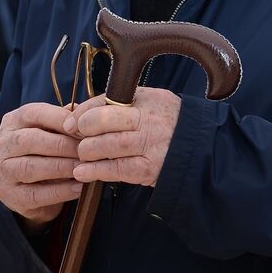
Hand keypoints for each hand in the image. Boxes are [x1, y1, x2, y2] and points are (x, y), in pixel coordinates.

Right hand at [0, 102, 82, 230]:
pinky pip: (36, 194)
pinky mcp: (10, 196)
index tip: (83, 127)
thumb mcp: (48, 132)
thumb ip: (63, 120)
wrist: (22, 189)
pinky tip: (79, 187)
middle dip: (63, 145)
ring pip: (31, 167)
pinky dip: (60, 191)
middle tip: (87, 151)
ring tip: (84, 168)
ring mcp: (3, 171)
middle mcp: (2, 145)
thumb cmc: (41, 153)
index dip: (59, 119)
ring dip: (62, 167)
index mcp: (13, 122)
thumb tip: (83, 113)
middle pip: (30, 140)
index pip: (33, 113)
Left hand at [64, 89, 181, 186]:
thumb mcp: (151, 105)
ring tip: (81, 155)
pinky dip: (96, 171)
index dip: (84, 111)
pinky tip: (83, 172)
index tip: (70, 121)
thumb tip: (81, 113)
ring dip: (88, 151)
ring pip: (109, 145)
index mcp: (148, 99)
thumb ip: (121, 106)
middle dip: (84, 128)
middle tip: (74, 137)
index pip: (107, 99)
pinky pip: (117, 169)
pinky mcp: (150, 168)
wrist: (201, 151)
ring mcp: (151, 144)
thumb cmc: (169, 126)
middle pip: (106, 119)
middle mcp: (149, 119)